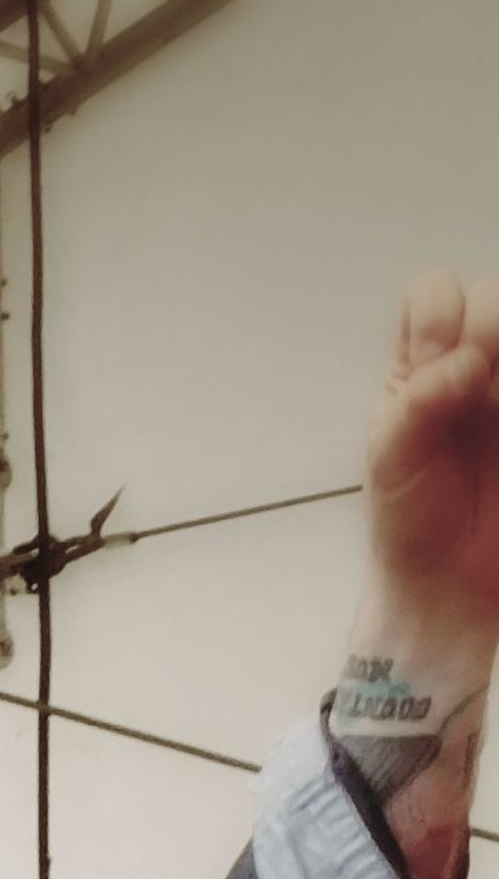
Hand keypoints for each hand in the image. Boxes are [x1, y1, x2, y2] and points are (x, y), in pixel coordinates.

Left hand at [364, 270, 498, 647]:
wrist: (451, 587)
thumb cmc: (410, 523)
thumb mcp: (391, 459)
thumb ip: (417, 401)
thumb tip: (465, 360)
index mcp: (422, 366)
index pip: (434, 291)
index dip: (439, 317)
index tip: (430, 369)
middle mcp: (474, 363)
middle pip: (494, 293)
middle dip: (490, 327)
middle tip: (479, 390)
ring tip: (497, 407)